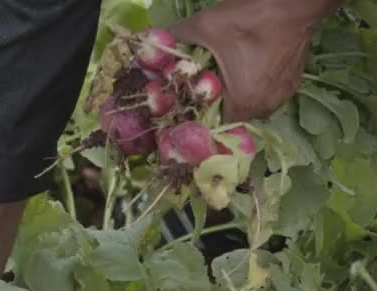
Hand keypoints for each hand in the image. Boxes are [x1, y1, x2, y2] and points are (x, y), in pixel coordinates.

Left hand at [169, 0, 342, 122]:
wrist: (295, 2)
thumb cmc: (249, 18)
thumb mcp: (204, 26)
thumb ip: (174, 39)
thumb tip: (150, 46)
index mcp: (243, 103)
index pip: (210, 122)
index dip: (195, 109)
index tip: (185, 95)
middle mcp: (265, 108)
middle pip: (228, 115)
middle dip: (213, 100)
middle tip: (201, 80)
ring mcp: (281, 97)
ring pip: (247, 105)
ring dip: (233, 93)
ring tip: (223, 71)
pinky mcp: (292, 85)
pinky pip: (263, 93)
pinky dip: (252, 84)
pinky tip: (244, 65)